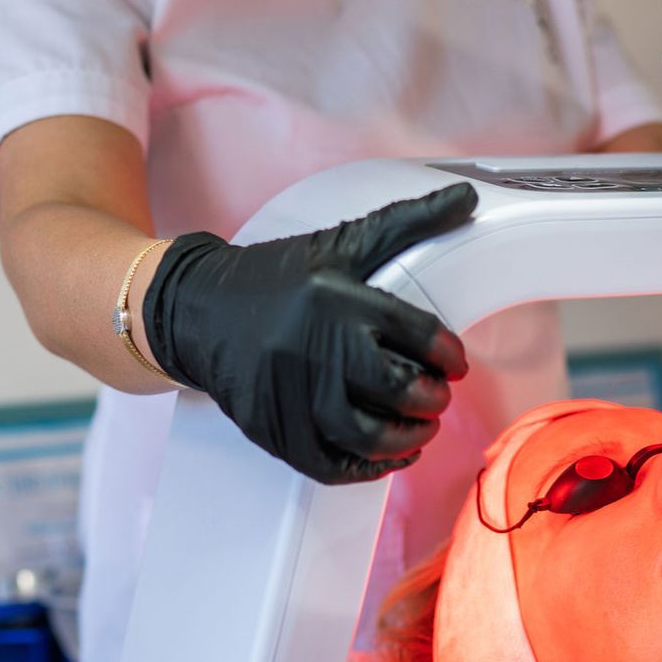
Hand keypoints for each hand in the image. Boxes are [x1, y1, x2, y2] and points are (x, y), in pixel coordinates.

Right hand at [143, 184, 476, 484]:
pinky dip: (368, 468)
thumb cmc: (277, 277)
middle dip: (432, 398)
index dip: (449, 356)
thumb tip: (467, 194)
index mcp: (338, 298)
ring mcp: (289, 391)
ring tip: (420, 428)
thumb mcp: (341, 243)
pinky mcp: (270, 426)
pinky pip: (330, 464)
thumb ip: (408, 222)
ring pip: (367, 434)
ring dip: (409, 438)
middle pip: (398, 389)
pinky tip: (387, 456)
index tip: (455, 363)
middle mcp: (314, 345)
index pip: (419, 335)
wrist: (193, 308)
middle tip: (436, 396)